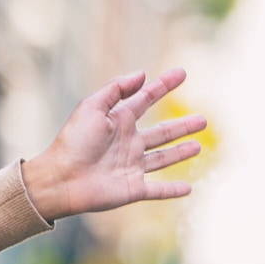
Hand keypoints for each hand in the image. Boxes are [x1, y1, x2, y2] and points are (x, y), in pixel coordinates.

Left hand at [23, 69, 206, 220]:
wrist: (61, 179)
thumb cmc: (73, 141)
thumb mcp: (92, 107)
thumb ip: (116, 90)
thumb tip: (141, 73)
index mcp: (119, 121)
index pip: (146, 99)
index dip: (164, 86)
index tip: (182, 73)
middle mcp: (128, 143)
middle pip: (162, 132)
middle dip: (182, 126)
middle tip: (203, 119)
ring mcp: (132, 166)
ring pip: (163, 158)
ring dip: (181, 152)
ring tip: (199, 145)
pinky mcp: (133, 189)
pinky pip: (158, 190)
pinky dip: (173, 190)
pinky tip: (189, 188)